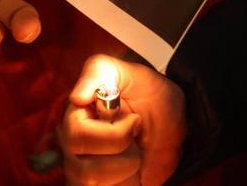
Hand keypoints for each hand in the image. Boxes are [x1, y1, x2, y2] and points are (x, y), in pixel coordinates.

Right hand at [59, 55, 186, 185]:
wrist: (173, 117)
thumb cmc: (148, 92)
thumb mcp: (128, 72)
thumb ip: (98, 73)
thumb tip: (76, 97)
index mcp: (75, 116)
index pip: (77, 136)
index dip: (114, 134)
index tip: (135, 119)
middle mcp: (72, 146)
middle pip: (87, 172)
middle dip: (124, 154)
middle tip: (137, 134)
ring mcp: (82, 170)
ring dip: (128, 171)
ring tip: (135, 152)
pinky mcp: (98, 185)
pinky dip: (129, 184)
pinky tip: (134, 171)